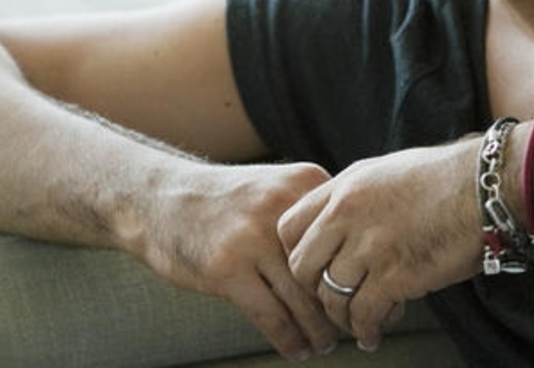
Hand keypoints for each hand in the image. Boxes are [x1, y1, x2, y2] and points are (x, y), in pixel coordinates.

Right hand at [126, 161, 340, 359]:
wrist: (162, 198)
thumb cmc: (228, 202)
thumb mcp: (277, 188)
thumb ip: (313, 212)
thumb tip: (358, 255)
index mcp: (304, 182)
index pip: (345, 235)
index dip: (360, 271)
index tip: (371, 296)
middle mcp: (283, 206)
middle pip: (326, 269)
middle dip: (342, 306)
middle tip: (354, 328)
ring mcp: (253, 237)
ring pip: (302, 298)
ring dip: (319, 331)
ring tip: (326, 345)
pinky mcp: (227, 268)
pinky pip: (270, 315)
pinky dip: (288, 339)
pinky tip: (297, 350)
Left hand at [277, 140, 481, 351]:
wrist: (488, 186)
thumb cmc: (449, 178)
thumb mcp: (388, 172)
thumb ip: (359, 196)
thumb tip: (345, 222)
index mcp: (346, 186)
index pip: (289, 226)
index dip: (296, 253)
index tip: (313, 268)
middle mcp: (349, 213)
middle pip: (301, 266)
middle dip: (313, 289)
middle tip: (331, 300)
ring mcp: (370, 245)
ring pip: (330, 296)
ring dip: (343, 316)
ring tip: (357, 323)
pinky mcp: (395, 275)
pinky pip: (363, 314)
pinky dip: (367, 330)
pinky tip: (374, 333)